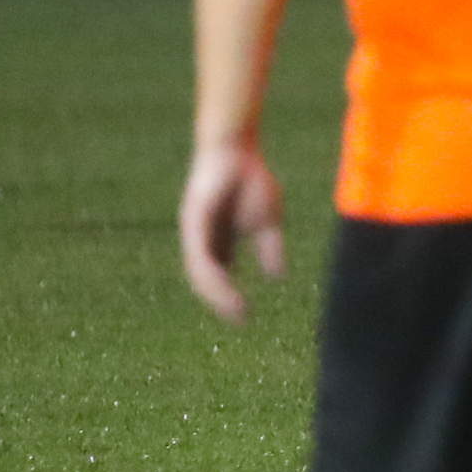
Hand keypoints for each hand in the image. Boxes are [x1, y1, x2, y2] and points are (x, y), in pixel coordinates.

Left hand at [180, 138, 285, 324]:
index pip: (220, 276)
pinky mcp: (193, 224)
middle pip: (207, 279)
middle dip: (223, 301)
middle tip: (241, 320)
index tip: (246, 316)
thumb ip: (269, 249)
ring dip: (218, 293)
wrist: (236, 151)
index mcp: (218, 242)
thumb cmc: (250, 180)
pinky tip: (225, 284)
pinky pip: (200, 256)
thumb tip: (277, 278)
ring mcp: (195, 233)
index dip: (230, 297)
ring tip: (236, 309)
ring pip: (201, 272)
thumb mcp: (268, 222)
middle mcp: (202, 242)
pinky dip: (212, 272)